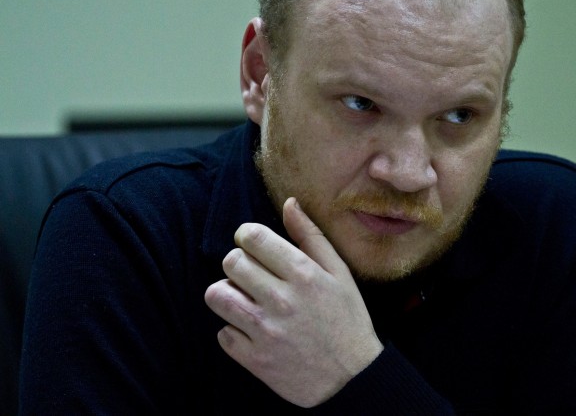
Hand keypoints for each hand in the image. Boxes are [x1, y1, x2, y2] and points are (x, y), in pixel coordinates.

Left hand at [204, 197, 383, 407]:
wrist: (352, 379)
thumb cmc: (347, 319)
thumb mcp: (339, 273)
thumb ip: (310, 236)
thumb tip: (289, 203)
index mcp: (304, 274)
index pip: (253, 237)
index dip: (247, 236)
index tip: (254, 245)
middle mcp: (282, 299)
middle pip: (231, 262)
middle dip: (238, 264)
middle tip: (251, 275)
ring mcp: (266, 331)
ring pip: (217, 295)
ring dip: (228, 294)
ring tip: (245, 300)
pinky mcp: (255, 360)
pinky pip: (222, 334)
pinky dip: (234, 331)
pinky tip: (253, 331)